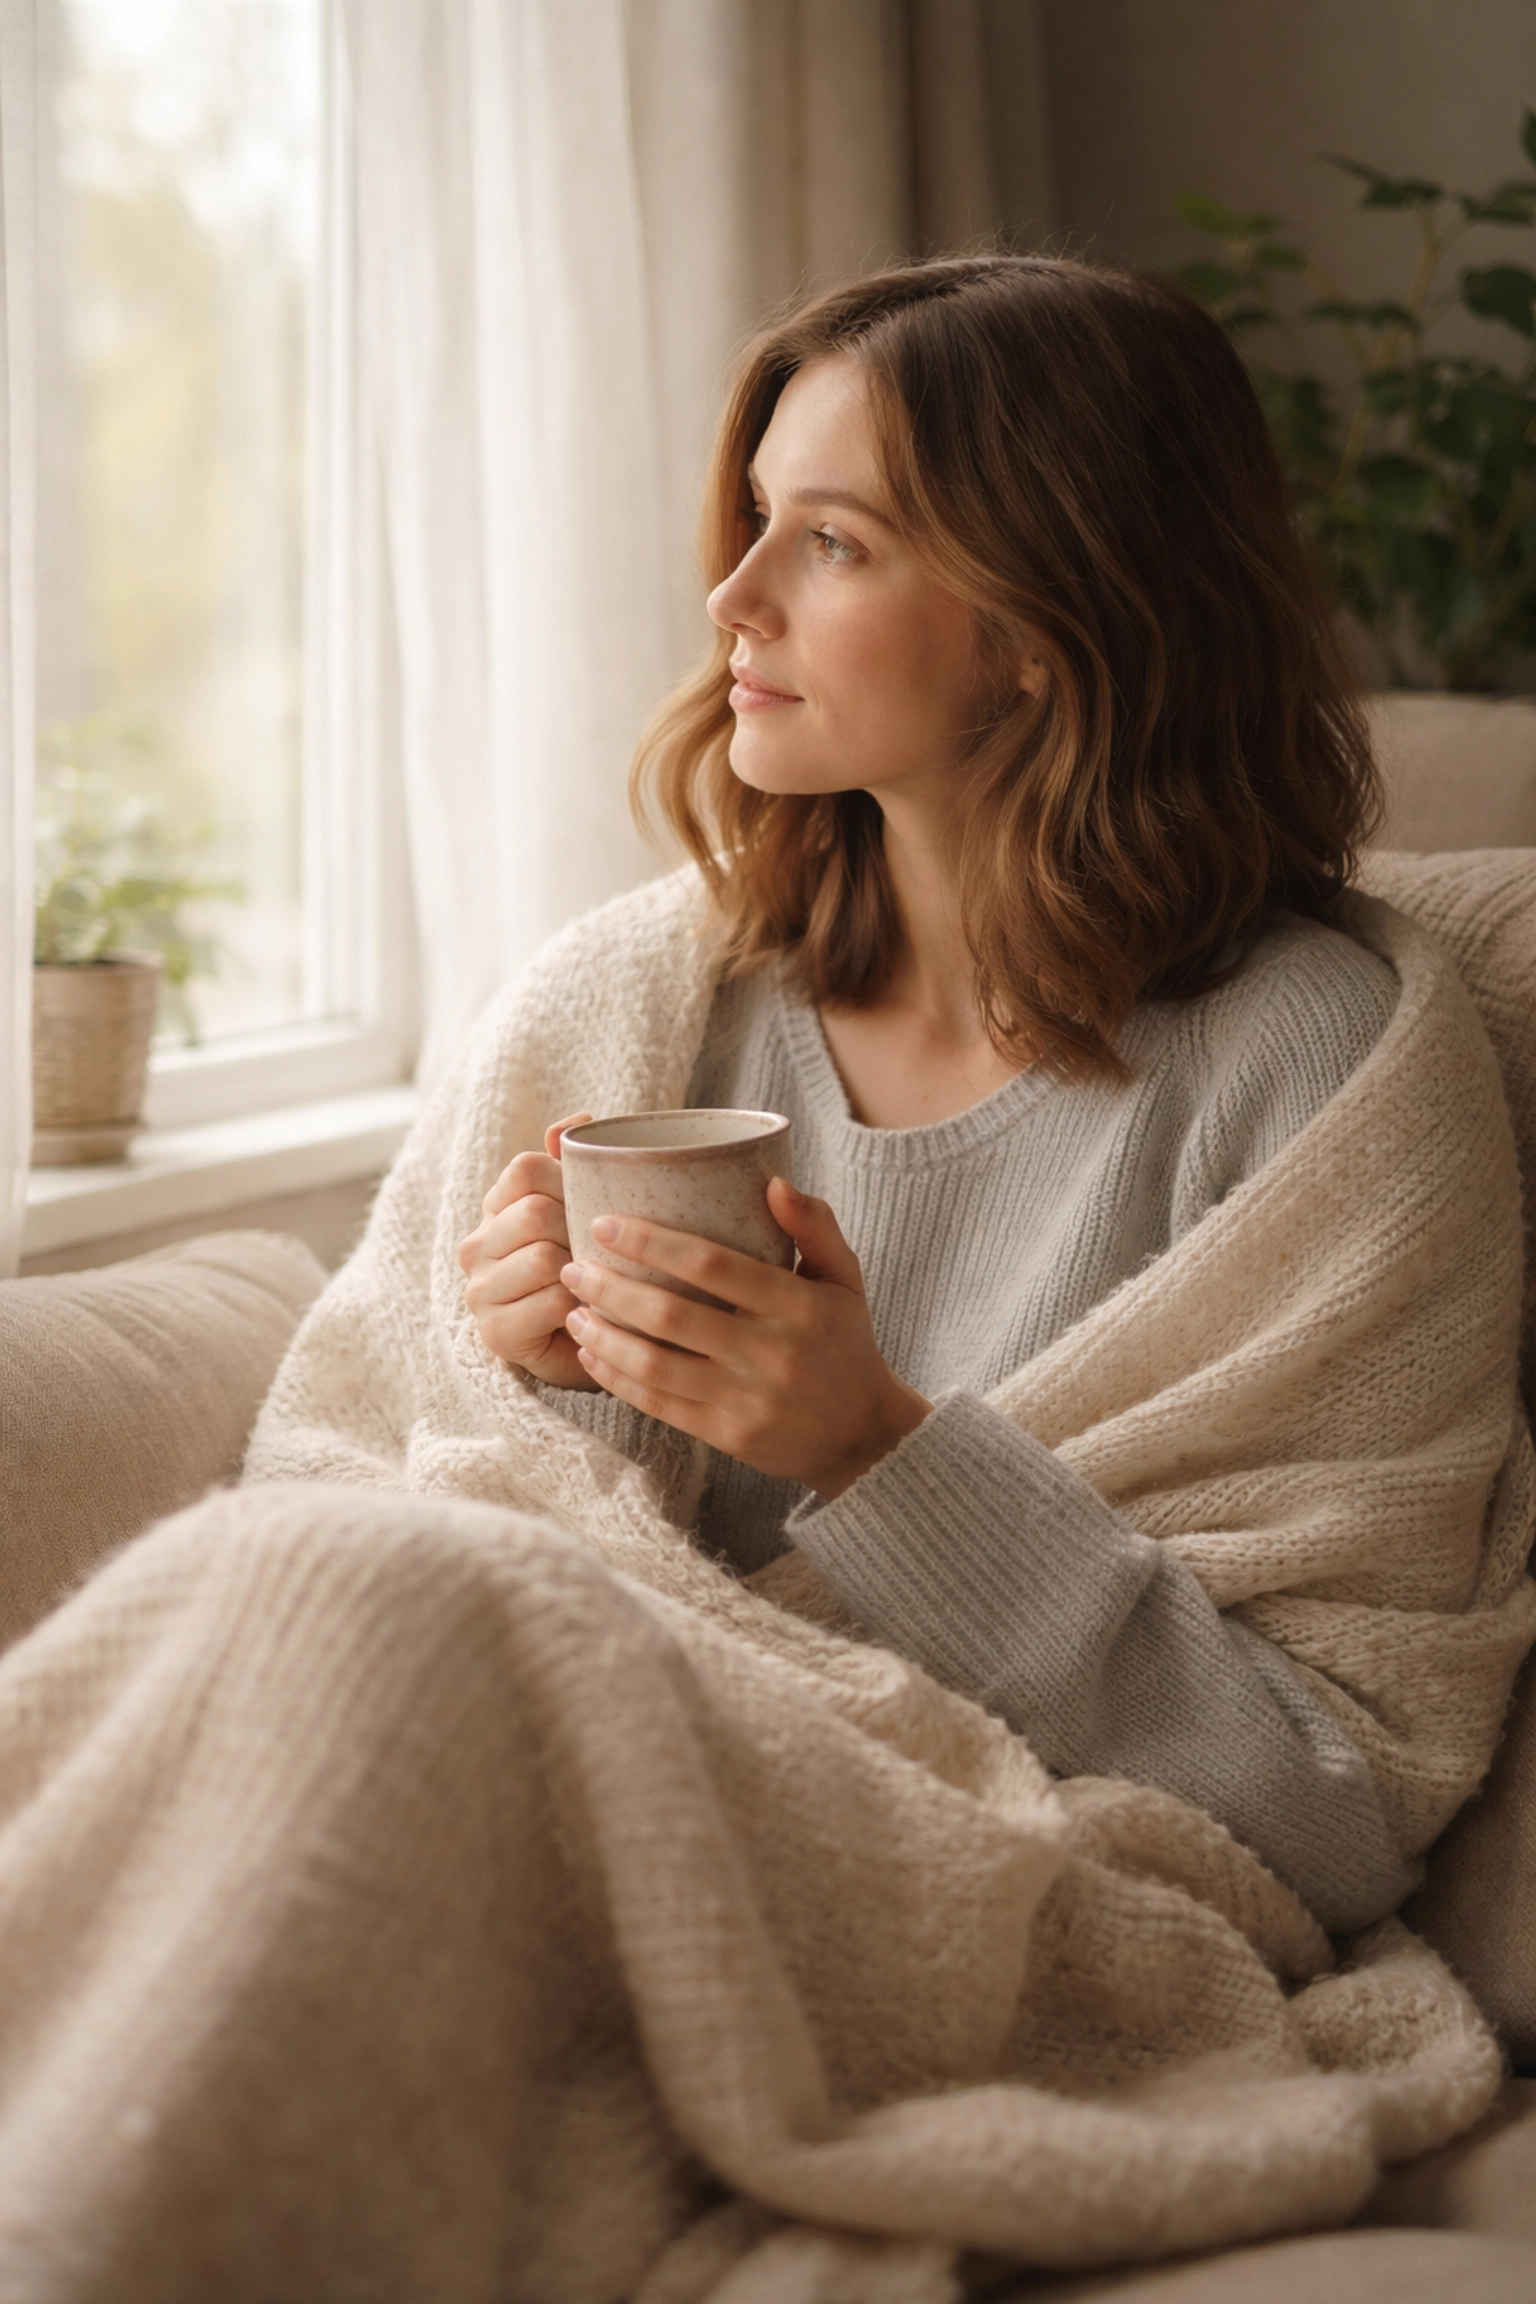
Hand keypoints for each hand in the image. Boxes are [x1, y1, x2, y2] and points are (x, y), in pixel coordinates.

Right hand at [457, 1113, 599, 1387]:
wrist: (590, 1346)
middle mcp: (476, 1246)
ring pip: (542, 1257)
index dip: (569, 1182)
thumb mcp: (583, 1214)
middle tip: (598, 1253)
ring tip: (595, 1284)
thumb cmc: (588, 1273)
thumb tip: (576, 1121)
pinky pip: (551, 1302)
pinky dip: (580, 1307)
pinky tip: (588, 1313)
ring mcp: (480, 1291)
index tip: (589, 1206)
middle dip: (578, 1232)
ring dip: (582, 1272)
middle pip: (535, 1212)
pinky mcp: (495, 1332)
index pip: (527, 1168)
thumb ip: (574, 1165)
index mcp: (496, 1208)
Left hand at [560, 1178, 930, 1495]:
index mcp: (797, 1305)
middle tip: (573, 1264)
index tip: (606, 1222)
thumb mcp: (844, 1277)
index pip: (712, 1264)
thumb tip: (772, 1181)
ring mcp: (746, 1399)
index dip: (651, 1242)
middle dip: (610, 1287)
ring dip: (603, 1336)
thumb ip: (814, 1224)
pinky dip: (617, 1379)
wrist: (862, 1434)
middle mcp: (770, 1353)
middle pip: (670, 1315)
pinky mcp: (727, 1436)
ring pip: (655, 1364)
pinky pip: (658, 1404)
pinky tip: (591, 1355)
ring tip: (572, 1310)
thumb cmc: (845, 1341)